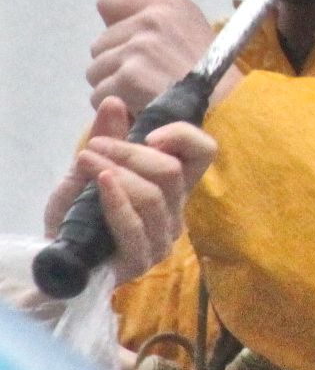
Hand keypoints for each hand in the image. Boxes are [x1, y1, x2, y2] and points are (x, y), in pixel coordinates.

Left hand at [42, 96, 215, 281]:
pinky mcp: (140, 261)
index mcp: (173, 189)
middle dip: (132, 152)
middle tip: (96, 146)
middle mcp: (175, 213)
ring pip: (154, 195)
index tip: (150, 133)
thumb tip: (113, 102)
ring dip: (118, 172)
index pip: (204, 153)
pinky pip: (134, 224)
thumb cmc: (76, 220)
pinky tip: (102, 182)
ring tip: (88, 161)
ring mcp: (160, 240)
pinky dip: (117, 199)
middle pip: (172, 171)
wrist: (54, 267)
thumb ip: (106, 140)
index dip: (184, 136)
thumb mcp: (89, 172)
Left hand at [86, 0, 228, 116]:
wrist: (223, 104)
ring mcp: (137, 49)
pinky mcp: (127, 79)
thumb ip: (151, 18)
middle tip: (144, 74)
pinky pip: (98, 95)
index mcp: (166, 4)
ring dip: (113, 86)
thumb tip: (108, 20)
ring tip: (144, 90)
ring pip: (95, 71)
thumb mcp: (188, 26)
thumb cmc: (206, 70)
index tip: (128, 39)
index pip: (108, 0)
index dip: (114, 23)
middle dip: (115, 62)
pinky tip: (140, 104)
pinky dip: (116, 105)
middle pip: (99, 44)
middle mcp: (150, 20)